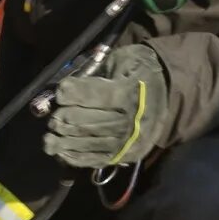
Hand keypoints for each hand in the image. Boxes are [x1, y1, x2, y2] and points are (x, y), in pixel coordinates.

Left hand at [43, 44, 171, 168]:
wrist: (170, 94)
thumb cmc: (141, 72)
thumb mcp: (124, 60)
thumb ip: (97, 72)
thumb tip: (67, 87)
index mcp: (132, 93)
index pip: (96, 95)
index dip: (74, 93)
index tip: (60, 91)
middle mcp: (131, 121)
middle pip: (89, 123)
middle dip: (66, 119)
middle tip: (53, 117)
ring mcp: (129, 142)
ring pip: (90, 142)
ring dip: (65, 142)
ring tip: (48, 139)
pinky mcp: (126, 155)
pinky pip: (96, 159)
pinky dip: (76, 157)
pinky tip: (61, 153)